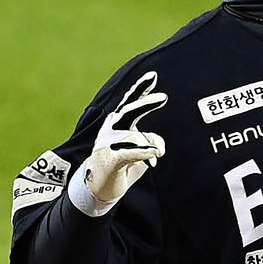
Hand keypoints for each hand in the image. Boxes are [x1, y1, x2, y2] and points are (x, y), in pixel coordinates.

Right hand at [81, 71, 167, 212]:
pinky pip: (129, 152)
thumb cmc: (121, 165)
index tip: (153, 76)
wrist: (98, 188)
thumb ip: (151, 141)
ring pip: (133, 135)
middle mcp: (112, 129)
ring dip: (147, 144)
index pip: (131, 102)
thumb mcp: (141, 151)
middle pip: (130, 111)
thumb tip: (158, 147)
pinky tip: (154, 154)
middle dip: (146, 103)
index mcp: (119, 123)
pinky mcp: (110, 159)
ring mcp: (108, 143)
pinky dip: (143, 152)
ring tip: (158, 152)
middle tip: (163, 97)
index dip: (141, 88)